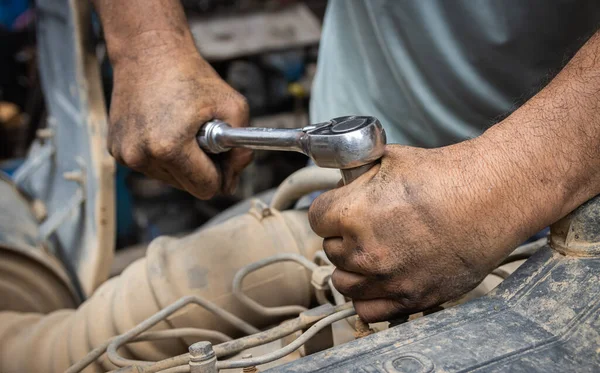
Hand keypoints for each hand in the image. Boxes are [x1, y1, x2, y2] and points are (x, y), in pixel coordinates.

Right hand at [107, 50, 251, 198]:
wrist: (148, 52)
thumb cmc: (191, 76)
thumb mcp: (233, 107)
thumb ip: (241, 151)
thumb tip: (232, 184)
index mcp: (170, 148)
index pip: (206, 189)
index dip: (221, 175)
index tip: (222, 156)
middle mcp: (142, 156)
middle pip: (188, 187)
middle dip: (201, 168)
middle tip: (202, 135)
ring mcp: (125, 155)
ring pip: (169, 179)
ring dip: (181, 162)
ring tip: (180, 128)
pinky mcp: (116, 150)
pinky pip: (151, 167)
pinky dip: (162, 155)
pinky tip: (163, 127)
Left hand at [308, 143, 541, 321]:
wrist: (489, 198)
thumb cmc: (444, 176)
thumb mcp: (388, 160)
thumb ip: (354, 175)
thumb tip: (340, 182)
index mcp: (352, 214)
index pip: (316, 218)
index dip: (330, 211)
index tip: (341, 211)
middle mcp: (365, 251)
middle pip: (329, 250)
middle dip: (343, 238)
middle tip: (365, 228)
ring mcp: (388, 279)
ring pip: (343, 283)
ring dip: (352, 268)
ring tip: (372, 253)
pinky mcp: (411, 299)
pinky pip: (368, 310)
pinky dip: (368, 297)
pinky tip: (378, 280)